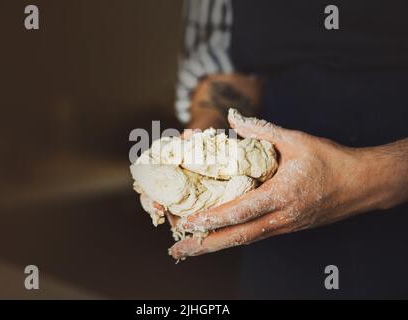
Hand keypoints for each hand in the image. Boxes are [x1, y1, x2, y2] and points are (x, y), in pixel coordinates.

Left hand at [169, 111, 393, 259]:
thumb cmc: (330, 161)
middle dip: (205, 245)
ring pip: (244, 240)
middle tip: (178, 249)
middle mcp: (281, 217)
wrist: (360, 184)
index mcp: (282, 195)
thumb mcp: (296, 140)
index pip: (241, 210)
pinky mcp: (286, 227)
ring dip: (215, 246)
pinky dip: (232, 239)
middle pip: (238, 236)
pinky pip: (255, 236)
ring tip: (189, 250)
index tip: (189, 222)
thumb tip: (233, 117)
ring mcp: (284, 226)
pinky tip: (218, 238)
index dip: (213, 217)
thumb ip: (261, 130)